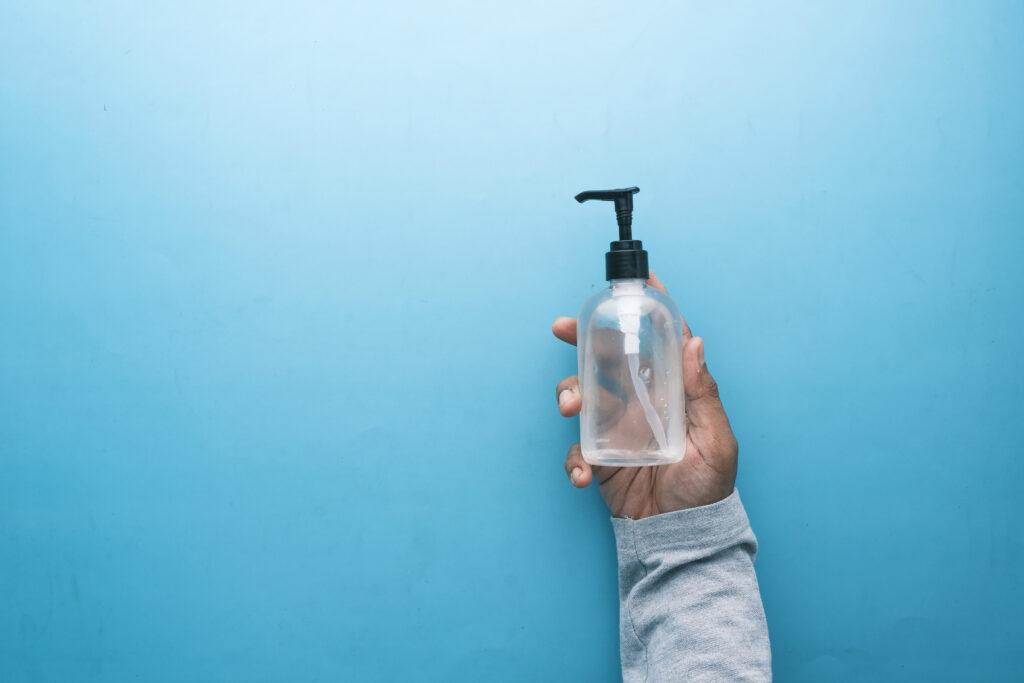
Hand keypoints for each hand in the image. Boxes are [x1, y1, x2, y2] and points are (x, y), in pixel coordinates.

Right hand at [552, 273, 738, 519]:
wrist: (683, 538)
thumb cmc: (708, 489)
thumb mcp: (716, 441)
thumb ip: (704, 394)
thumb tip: (695, 343)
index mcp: (671, 392)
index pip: (658, 342)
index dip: (645, 311)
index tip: (630, 283)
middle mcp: (641, 403)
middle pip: (606, 359)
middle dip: (581, 338)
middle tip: (560, 328)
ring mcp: (617, 429)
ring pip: (582, 394)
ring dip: (568, 392)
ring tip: (568, 408)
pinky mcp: (600, 457)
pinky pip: (576, 448)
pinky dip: (573, 458)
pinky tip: (582, 473)